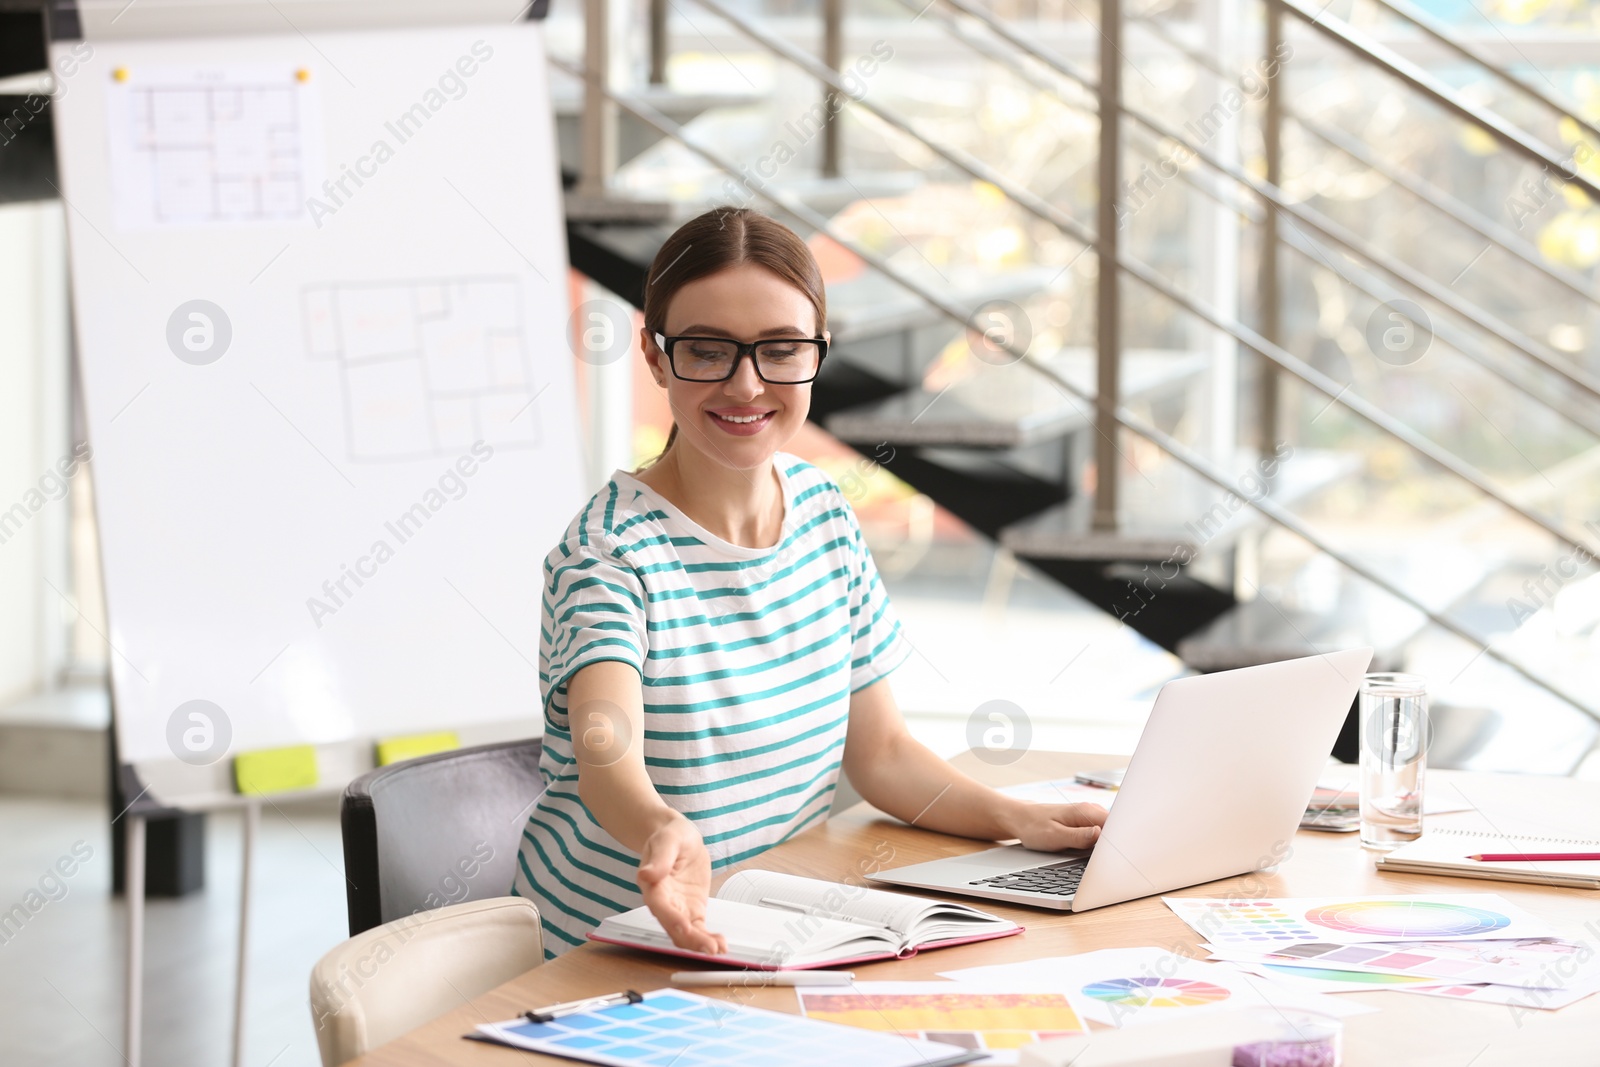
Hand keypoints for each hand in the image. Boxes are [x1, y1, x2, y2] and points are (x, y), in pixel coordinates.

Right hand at [636, 814, 727, 955]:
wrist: (680, 838)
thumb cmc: (671, 836)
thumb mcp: (667, 840)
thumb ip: (659, 858)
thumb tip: (646, 873)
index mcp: (653, 883)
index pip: (659, 904)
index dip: (670, 917)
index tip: (684, 927)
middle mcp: (663, 901)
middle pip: (672, 926)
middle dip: (690, 939)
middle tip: (709, 947)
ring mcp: (678, 908)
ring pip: (685, 933)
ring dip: (699, 944)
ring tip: (717, 948)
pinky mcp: (691, 910)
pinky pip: (698, 929)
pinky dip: (707, 938)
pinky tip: (720, 945)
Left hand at [1004, 801, 1107, 851]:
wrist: (1021, 818)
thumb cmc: (1034, 826)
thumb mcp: (1055, 836)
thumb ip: (1079, 836)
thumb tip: (1100, 834)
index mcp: (1085, 811)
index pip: (1115, 825)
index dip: (1120, 841)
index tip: (1117, 856)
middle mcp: (1090, 810)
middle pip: (1115, 829)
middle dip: (1116, 844)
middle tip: (1110, 861)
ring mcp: (1088, 816)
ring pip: (1108, 832)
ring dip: (1109, 845)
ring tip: (1103, 858)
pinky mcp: (1085, 823)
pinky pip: (1100, 834)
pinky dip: (1100, 844)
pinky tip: (1095, 853)